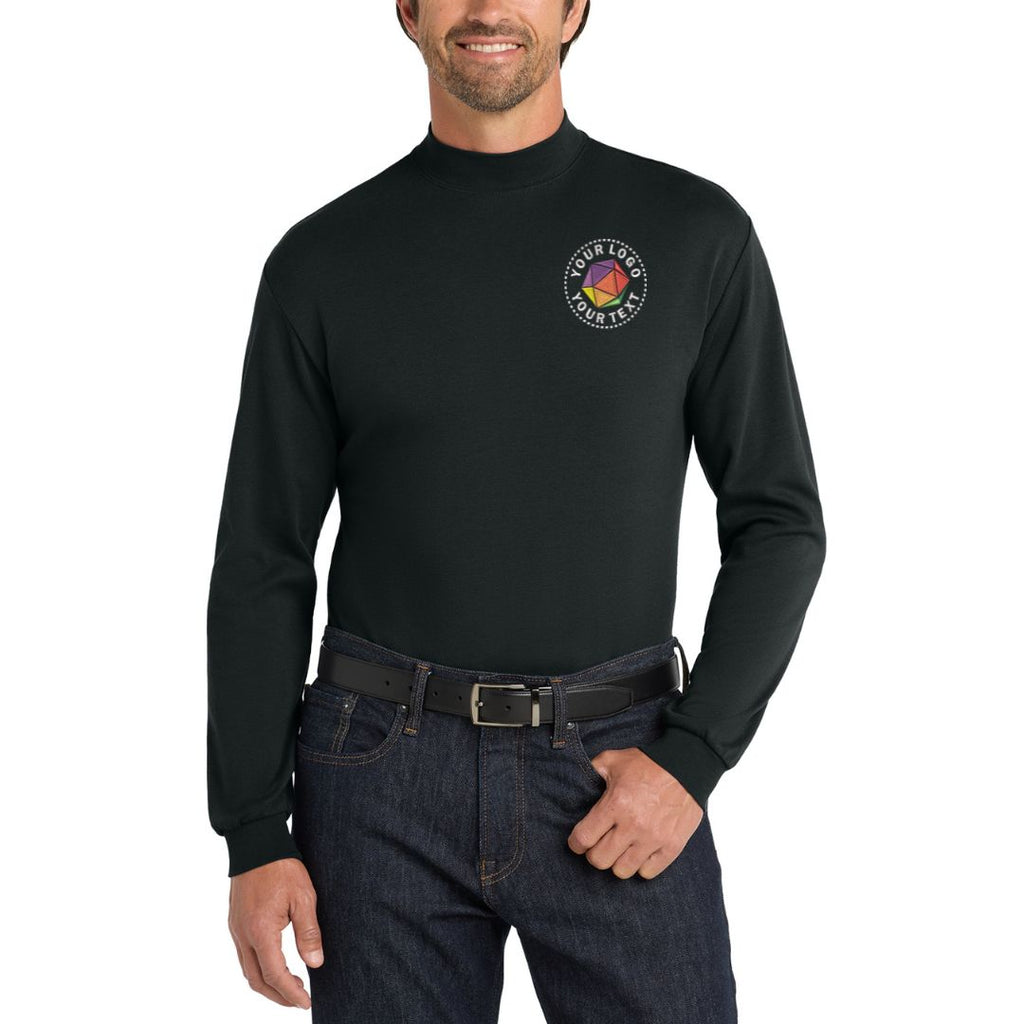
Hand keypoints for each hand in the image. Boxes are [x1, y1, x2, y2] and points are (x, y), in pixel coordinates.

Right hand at [228, 856, 323, 1007]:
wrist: (256, 842)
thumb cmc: (281, 867)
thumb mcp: (303, 898)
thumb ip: (308, 933)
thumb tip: (315, 963)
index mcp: (261, 931)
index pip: (275, 975)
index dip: (291, 993)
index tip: (305, 1002)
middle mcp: (243, 935)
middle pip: (257, 980)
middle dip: (277, 996)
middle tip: (298, 1000)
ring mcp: (236, 929)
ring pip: (247, 970)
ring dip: (267, 984)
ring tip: (289, 985)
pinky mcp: (235, 922)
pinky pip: (244, 955)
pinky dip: (258, 968)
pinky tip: (274, 963)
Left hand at [567, 746, 703, 878]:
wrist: (687, 765)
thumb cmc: (649, 763)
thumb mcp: (613, 760)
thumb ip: (592, 771)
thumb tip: (577, 783)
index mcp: (615, 804)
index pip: (583, 839)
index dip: (576, 843)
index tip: (578, 841)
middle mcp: (633, 825)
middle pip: (599, 860)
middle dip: (594, 852)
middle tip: (600, 843)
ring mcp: (653, 839)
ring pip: (622, 870)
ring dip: (617, 860)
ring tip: (620, 848)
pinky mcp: (672, 847)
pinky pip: (647, 873)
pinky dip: (640, 865)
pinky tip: (639, 851)